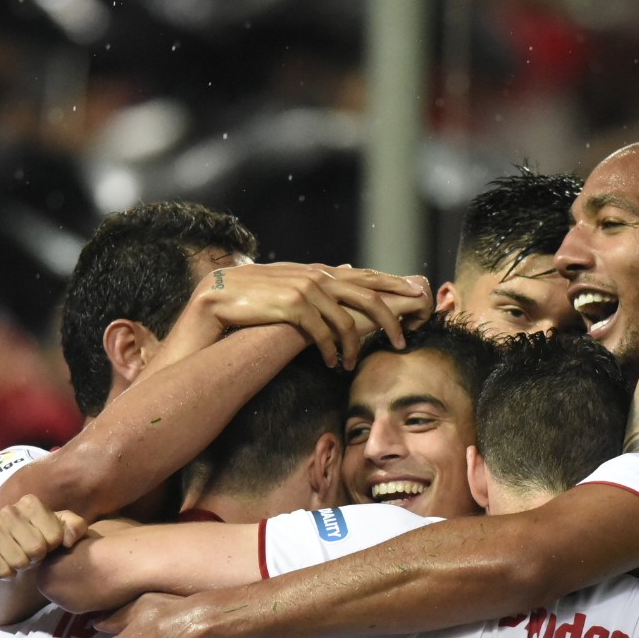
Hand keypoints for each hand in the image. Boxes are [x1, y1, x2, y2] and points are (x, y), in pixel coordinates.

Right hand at [0, 494, 87, 578]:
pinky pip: (3, 571)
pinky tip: (7, 566)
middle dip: (38, 557)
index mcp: (31, 503)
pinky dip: (8, 574)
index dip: (54, 546)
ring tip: (21, 558)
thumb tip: (68, 540)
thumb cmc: (43, 539)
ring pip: (19, 561)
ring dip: (24, 566)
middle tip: (33, 553)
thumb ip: (76, 527)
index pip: (54, 536)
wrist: (14, 556)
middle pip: (36, 549)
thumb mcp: (65, 530)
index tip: (47, 542)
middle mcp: (9, 511)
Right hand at [190, 263, 430, 367]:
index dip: (394, 286)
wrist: (220, 295)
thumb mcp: (291, 284)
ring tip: (351, 365)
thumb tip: (342, 280)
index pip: (367, 276)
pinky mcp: (293, 305)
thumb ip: (317, 285)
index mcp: (321, 272)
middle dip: (392, 318)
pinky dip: (331, 351)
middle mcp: (319, 276)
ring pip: (348, 321)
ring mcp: (307, 289)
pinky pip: (323, 333)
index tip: (418, 297)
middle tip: (404, 340)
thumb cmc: (255, 296)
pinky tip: (331, 363)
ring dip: (354, 348)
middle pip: (369, 295)